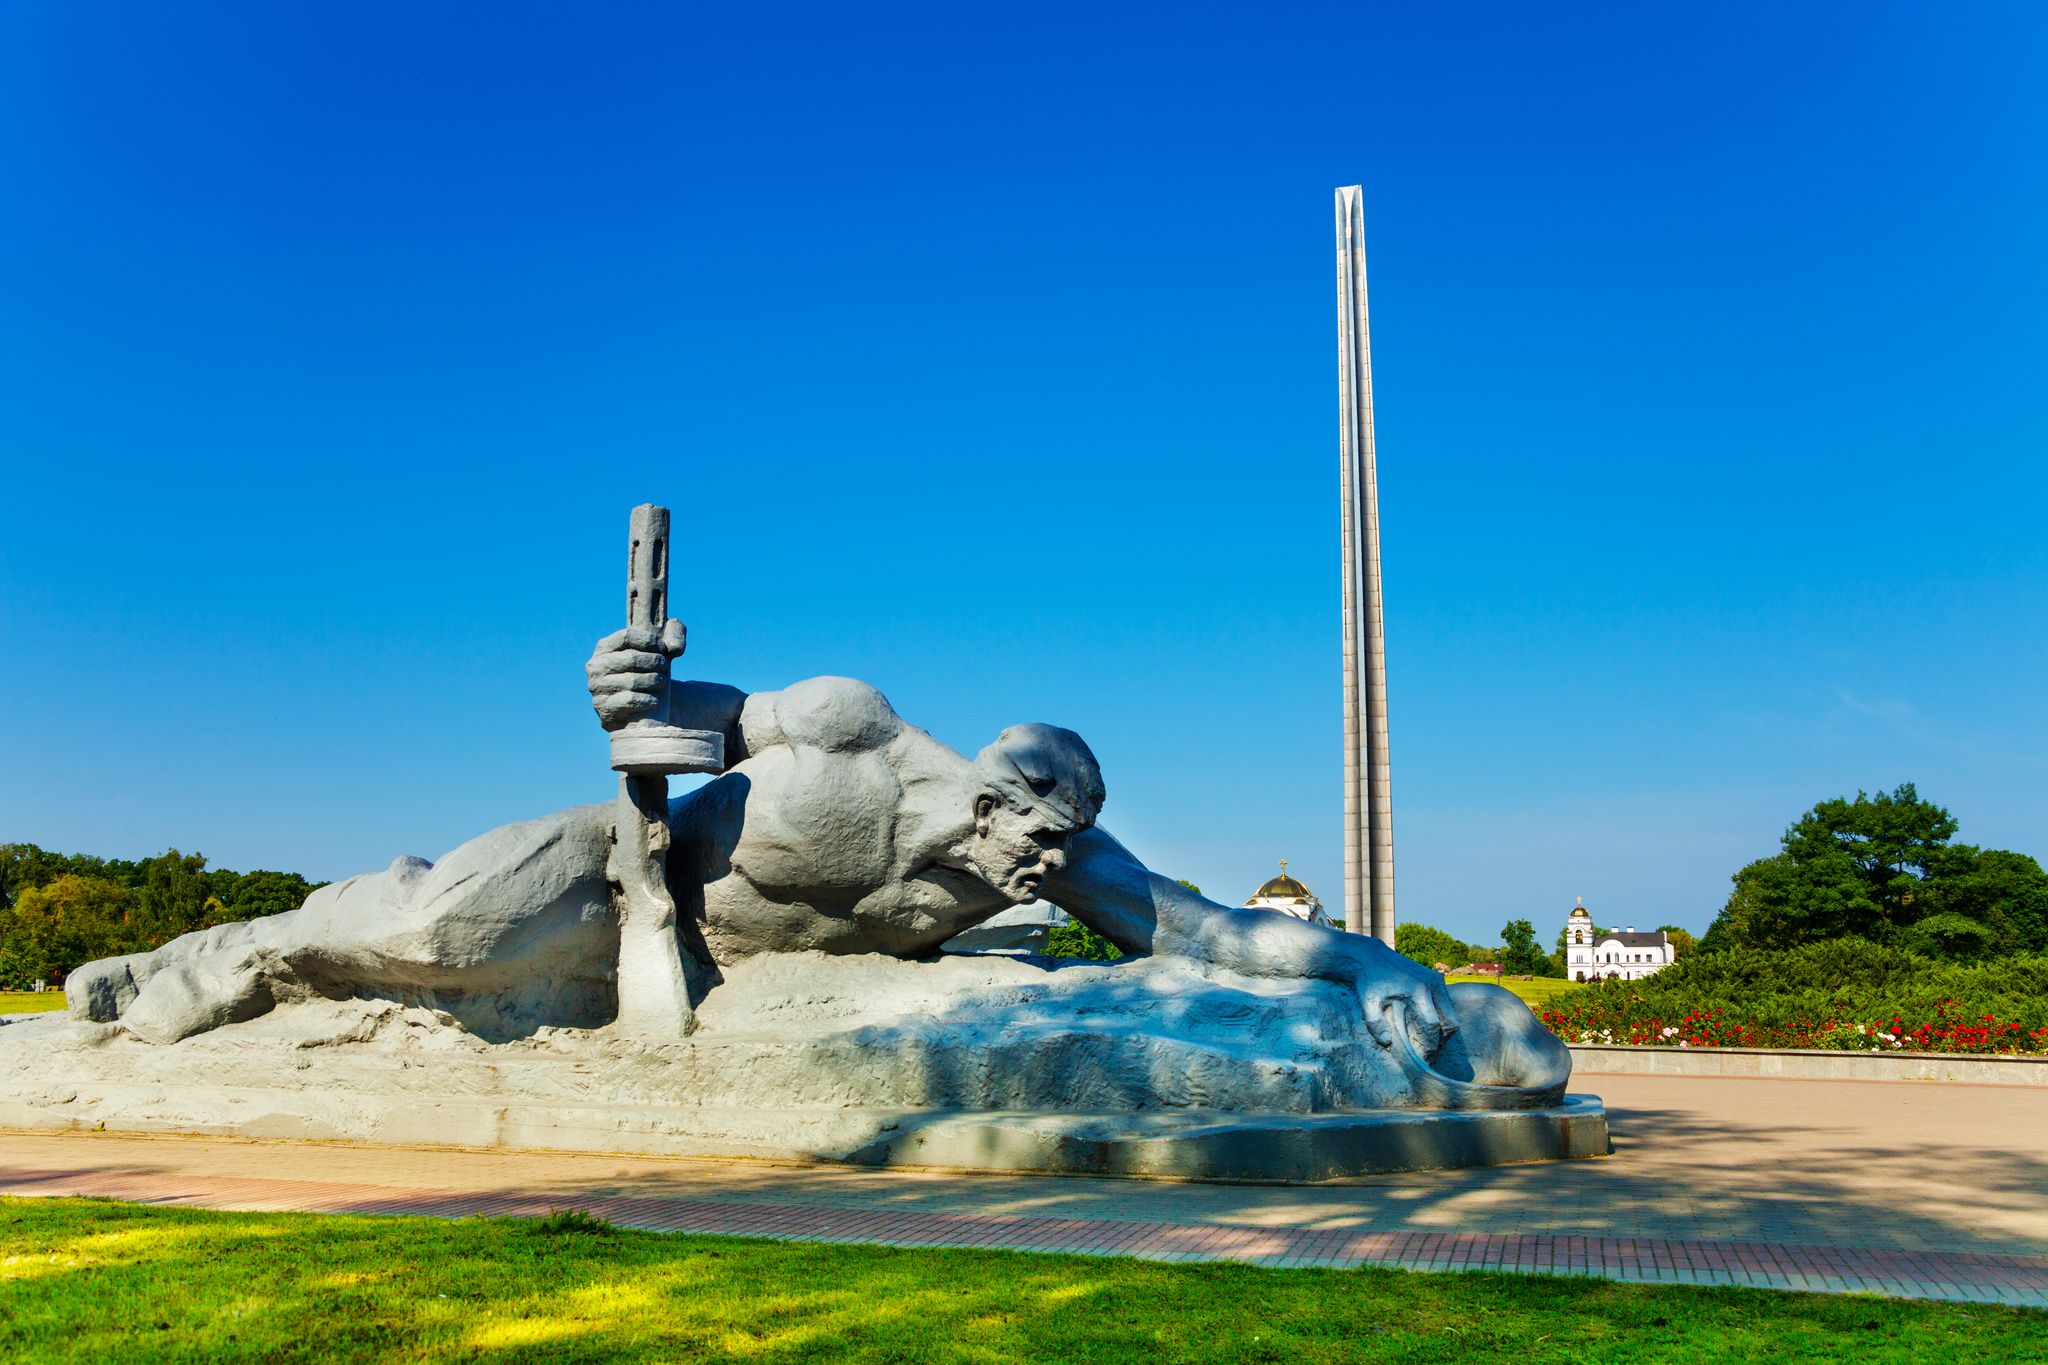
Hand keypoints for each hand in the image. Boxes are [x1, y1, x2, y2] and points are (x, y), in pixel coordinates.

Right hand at [586, 622, 683, 730]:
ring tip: (661, 682)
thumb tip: (675, 647)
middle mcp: (595, 667)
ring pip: (632, 680)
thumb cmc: (651, 671)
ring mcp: (597, 688)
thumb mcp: (663, 649)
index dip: (650, 641)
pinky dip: (647, 700)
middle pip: (631, 658)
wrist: (644, 707)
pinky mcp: (604, 709)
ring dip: (654, 681)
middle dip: (656, 662)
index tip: (664, 648)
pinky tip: (654, 701)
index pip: (627, 636)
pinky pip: (630, 700)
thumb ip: (676, 634)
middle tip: (665, 667)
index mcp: (604, 648)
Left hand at [1355, 939, 1457, 1056]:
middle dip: (1442, 1041)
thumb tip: (1389, 1043)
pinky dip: (1441, 1017)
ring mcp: (1437, 979)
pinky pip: (1446, 1004)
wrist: (1370, 956)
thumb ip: (1375, 1025)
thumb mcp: (1367, 1003)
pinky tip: (1425, 1027)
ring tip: (1427, 1042)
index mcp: (1418, 991)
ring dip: (1443, 1030)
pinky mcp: (1436, 977)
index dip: (1429, 1046)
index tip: (1421, 1059)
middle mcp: (1432, 984)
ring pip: (1451, 1014)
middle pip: (1450, 1022)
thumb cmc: (1368, 982)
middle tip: (1428, 1053)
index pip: (1432, 1026)